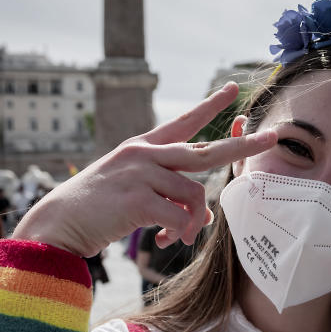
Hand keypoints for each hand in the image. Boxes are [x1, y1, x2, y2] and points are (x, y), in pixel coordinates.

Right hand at [12, 83, 277, 257]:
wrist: (58, 224)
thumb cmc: (96, 210)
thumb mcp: (131, 191)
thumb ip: (166, 193)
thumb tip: (205, 213)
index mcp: (143, 149)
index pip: (183, 123)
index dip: (210, 107)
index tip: (232, 90)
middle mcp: (144, 155)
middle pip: (205, 151)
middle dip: (242, 146)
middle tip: (272, 136)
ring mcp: (140, 175)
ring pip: (194, 195)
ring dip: (194, 223)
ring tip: (180, 238)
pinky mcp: (137, 199)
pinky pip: (179, 218)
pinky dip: (179, 233)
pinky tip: (165, 241)